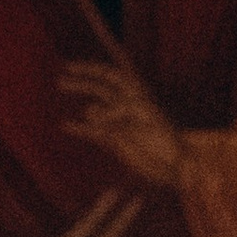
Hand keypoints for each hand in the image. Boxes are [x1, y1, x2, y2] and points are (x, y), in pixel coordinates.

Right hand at [61, 55, 184, 184]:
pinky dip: (81, 128)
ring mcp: (121, 123)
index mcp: (138, 96)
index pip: (111, 76)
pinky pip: (95, 131)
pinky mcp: (117, 141)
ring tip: (78, 108)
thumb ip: (122, 112)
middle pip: (101, 89)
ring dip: (86, 108)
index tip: (71, 67)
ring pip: (97, 110)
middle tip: (60, 81)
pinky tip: (66, 125)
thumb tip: (92, 110)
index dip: (91, 70)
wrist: (177, 169)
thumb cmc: (169, 144)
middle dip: (81, 83)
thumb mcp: (148, 123)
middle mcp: (128, 107)